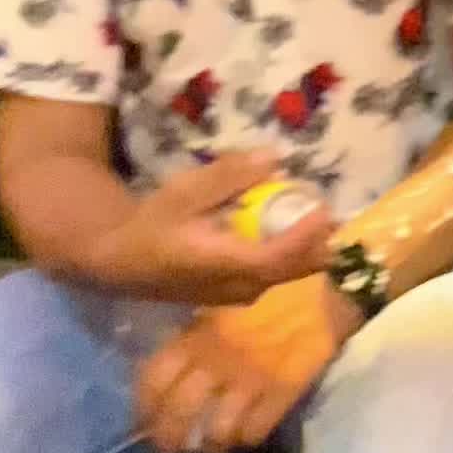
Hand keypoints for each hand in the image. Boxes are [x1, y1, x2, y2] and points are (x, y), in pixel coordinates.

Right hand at [87, 149, 334, 306]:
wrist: (121, 263)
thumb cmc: (150, 226)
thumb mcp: (182, 193)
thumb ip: (228, 176)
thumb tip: (273, 157)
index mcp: (222, 264)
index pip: (277, 257)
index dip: (306, 235)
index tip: (324, 208)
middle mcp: (238, 288)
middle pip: (293, 270)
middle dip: (317, 242)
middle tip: (330, 209)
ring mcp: (240, 295)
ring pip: (287, 274)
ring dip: (304, 247)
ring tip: (312, 214)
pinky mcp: (237, 293)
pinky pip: (274, 273)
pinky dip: (287, 251)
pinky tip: (285, 227)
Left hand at [135, 274, 360, 452]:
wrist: (327, 286)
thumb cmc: (272, 288)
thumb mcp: (224, 303)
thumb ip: (199, 334)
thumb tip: (178, 365)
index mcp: (198, 334)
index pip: (154, 378)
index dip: (144, 407)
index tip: (143, 421)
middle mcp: (217, 360)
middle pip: (179, 413)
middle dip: (169, 441)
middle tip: (170, 452)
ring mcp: (250, 378)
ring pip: (216, 431)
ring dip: (210, 448)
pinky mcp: (282, 391)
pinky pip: (255, 430)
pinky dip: (246, 439)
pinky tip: (245, 438)